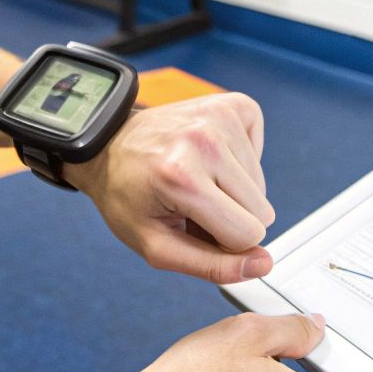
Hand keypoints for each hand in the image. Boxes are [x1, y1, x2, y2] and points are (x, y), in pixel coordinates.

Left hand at [63, 92, 277, 282]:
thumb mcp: (156, 246)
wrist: (109, 145)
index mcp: (181, 178)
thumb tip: (263, 266)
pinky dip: (240, 163)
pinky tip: (210, 161)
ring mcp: (221, 117)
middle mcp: (205, 140)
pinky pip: (260, 154)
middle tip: (192, 206)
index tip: (194, 229)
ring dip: (233, 192)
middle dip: (231, 219)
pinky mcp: (235, 105)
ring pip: (261, 187)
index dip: (225, 245)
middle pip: (260, 211)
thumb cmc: (128, 196)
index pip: (248, 235)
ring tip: (197, 183)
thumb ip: (211, 265)